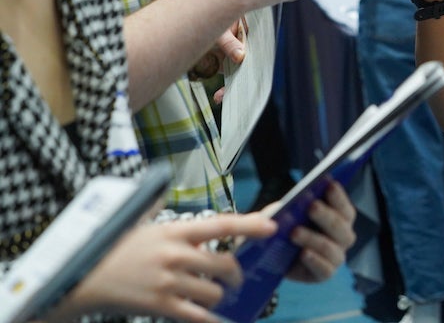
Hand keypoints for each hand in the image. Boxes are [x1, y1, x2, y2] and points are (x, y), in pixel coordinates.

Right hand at [56, 214, 276, 322]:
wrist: (82, 275)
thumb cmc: (116, 248)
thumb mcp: (145, 224)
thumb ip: (175, 223)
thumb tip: (203, 219)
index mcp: (174, 230)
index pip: (221, 224)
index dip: (250, 224)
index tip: (273, 226)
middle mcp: (175, 254)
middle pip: (224, 264)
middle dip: (236, 273)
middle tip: (235, 277)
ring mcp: (168, 281)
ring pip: (214, 292)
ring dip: (220, 296)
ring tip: (215, 295)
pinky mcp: (159, 305)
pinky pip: (196, 316)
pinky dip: (211, 320)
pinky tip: (218, 320)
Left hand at [279, 181, 356, 282]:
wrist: (272, 254)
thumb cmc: (285, 226)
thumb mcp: (287, 211)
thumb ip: (293, 206)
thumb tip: (295, 202)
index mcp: (341, 218)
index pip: (345, 208)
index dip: (338, 196)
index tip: (328, 184)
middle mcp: (343, 237)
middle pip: (341, 227)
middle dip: (326, 216)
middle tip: (311, 206)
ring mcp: (336, 257)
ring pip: (332, 248)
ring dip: (313, 238)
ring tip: (294, 232)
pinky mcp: (324, 274)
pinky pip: (325, 270)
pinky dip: (315, 261)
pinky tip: (303, 253)